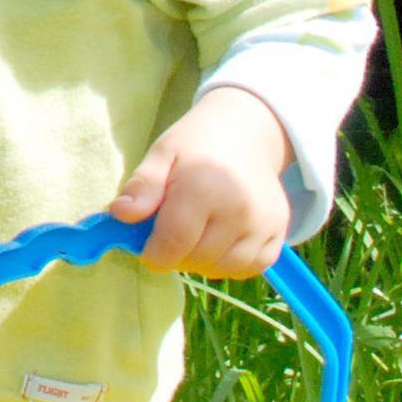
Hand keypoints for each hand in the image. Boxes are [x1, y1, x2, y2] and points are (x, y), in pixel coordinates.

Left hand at [108, 86, 293, 278]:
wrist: (246, 132)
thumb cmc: (196, 144)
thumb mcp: (161, 154)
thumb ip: (142, 186)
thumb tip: (120, 215)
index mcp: (204, 188)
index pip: (174, 242)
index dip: (153, 253)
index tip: (145, 248)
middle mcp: (240, 210)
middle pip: (198, 258)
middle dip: (175, 255)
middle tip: (168, 234)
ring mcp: (265, 224)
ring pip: (224, 269)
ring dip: (202, 262)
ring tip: (193, 236)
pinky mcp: (280, 234)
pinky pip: (251, 268)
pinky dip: (230, 265)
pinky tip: (218, 242)